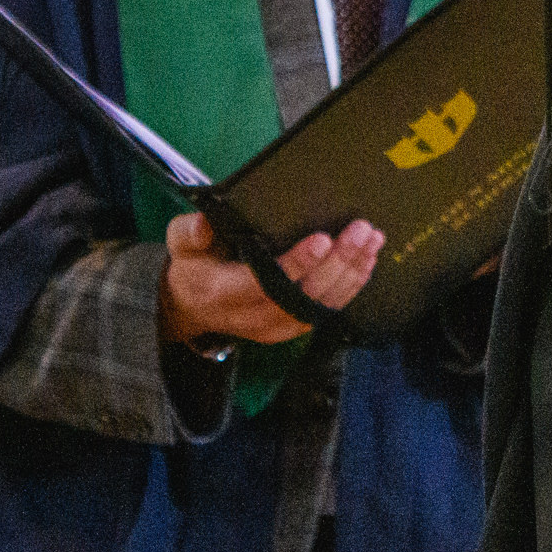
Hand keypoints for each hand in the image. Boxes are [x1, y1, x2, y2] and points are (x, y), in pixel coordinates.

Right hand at [162, 209, 379, 349]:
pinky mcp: (291, 328)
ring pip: (320, 305)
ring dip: (351, 274)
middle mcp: (253, 316)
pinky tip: (367, 260)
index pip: (265, 282)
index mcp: (223, 293)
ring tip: (372, 240)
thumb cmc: (192, 267)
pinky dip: (350, 287)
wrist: (192, 308)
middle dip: (336, 264)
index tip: (322, 239)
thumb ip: (189, 232)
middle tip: (360, 231)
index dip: (296, 264)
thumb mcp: (179, 245)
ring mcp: (275, 327)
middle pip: (302, 295)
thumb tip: (204, 223)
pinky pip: (325, 311)